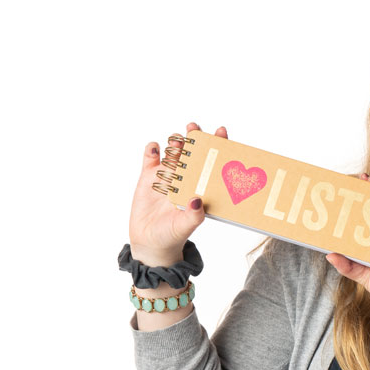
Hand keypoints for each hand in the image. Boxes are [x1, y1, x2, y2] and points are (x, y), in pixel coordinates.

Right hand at [128, 122, 227, 266]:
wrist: (150, 242)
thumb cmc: (173, 235)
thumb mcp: (185, 226)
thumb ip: (194, 215)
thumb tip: (197, 200)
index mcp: (201, 186)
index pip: (212, 161)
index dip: (218, 145)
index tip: (221, 132)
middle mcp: (186, 177)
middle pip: (193, 151)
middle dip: (194, 137)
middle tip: (194, 128)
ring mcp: (167, 175)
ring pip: (173, 152)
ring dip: (175, 143)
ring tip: (177, 142)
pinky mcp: (148, 177)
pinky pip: (150, 157)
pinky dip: (153, 149)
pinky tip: (155, 149)